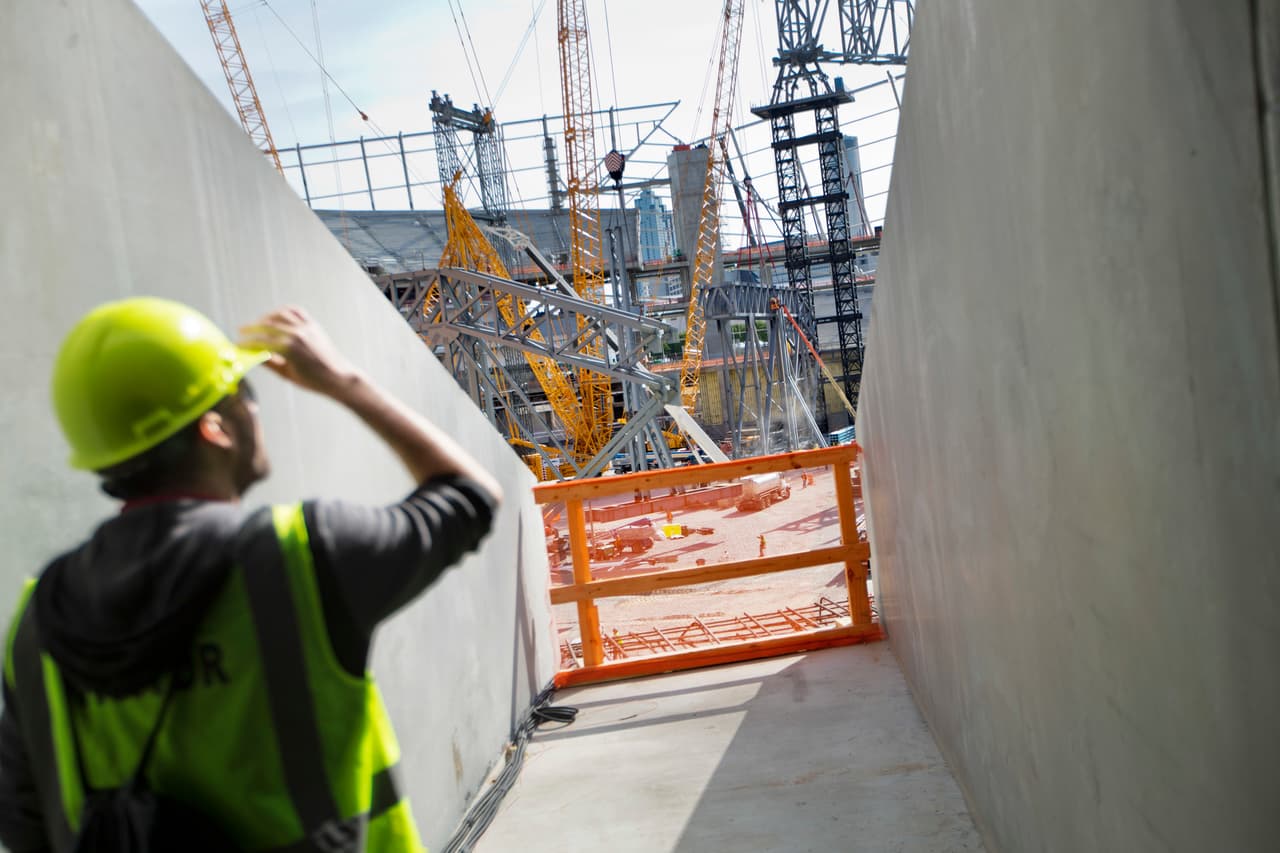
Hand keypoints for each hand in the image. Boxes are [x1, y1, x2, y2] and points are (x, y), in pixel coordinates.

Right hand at [238, 306, 358, 396]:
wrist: (338, 377)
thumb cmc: (313, 381)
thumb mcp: (287, 374)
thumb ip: (269, 363)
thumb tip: (252, 355)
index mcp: (290, 349)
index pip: (261, 342)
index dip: (246, 343)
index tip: (237, 345)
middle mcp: (298, 334)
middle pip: (267, 326)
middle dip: (251, 328)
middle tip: (240, 331)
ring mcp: (306, 327)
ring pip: (280, 315)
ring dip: (266, 317)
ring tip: (257, 324)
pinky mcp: (313, 325)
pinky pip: (295, 311)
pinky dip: (283, 311)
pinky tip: (276, 317)